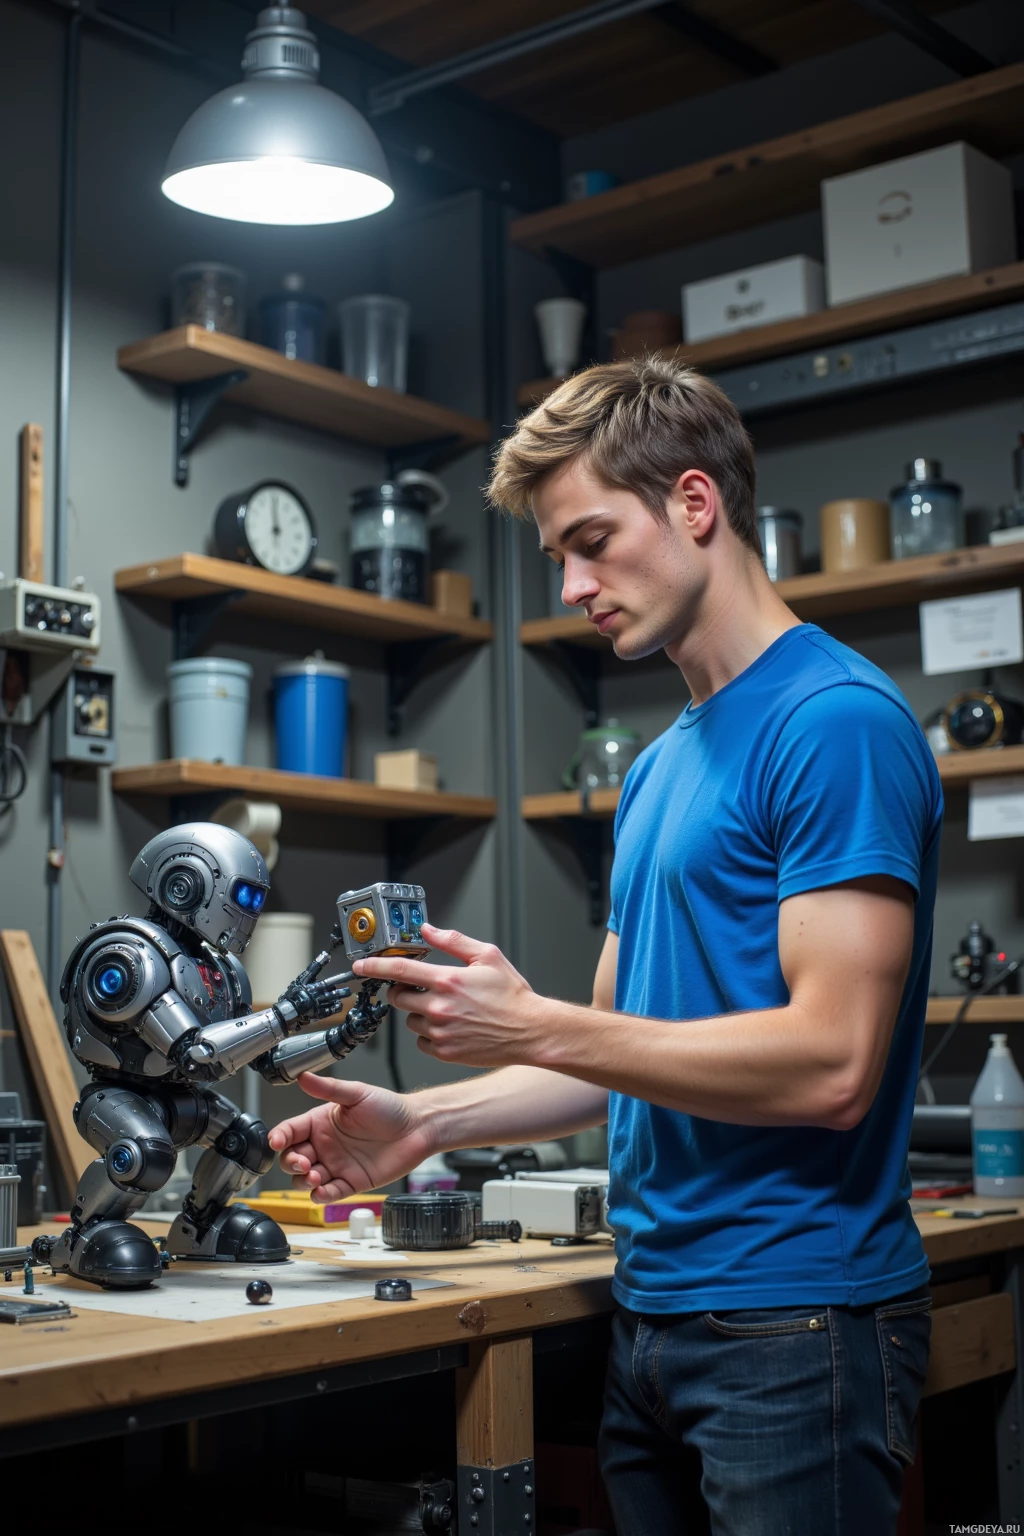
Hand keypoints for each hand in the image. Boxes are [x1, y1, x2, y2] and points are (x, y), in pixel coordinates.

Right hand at [267, 1074, 433, 1201]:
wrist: (417, 1128)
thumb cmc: (389, 1108)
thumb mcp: (357, 1094)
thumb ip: (328, 1088)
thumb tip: (303, 1076)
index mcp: (320, 1122)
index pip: (290, 1131)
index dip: (278, 1137)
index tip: (276, 1141)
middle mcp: (324, 1145)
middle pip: (291, 1159)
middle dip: (290, 1162)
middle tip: (303, 1162)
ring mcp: (336, 1166)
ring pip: (305, 1180)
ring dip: (303, 1181)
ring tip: (314, 1176)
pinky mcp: (350, 1183)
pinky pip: (328, 1194)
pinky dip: (321, 1196)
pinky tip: (321, 1191)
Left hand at [353, 922, 542, 1066]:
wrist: (530, 1031)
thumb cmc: (512, 996)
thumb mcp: (487, 956)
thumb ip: (453, 941)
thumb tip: (428, 930)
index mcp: (448, 980)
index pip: (399, 968)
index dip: (374, 966)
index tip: (361, 966)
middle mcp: (440, 1007)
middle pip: (398, 996)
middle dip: (402, 990)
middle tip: (419, 987)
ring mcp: (440, 1031)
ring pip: (410, 1020)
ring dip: (418, 1012)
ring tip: (444, 1009)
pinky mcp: (444, 1052)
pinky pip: (421, 1041)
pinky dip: (428, 1034)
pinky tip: (449, 1026)